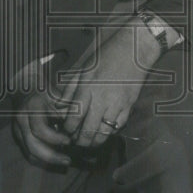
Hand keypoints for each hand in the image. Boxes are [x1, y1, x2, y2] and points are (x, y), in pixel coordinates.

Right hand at [12, 89, 73, 166]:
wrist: (28, 88)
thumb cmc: (49, 92)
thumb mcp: (59, 95)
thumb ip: (68, 109)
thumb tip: (79, 127)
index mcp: (32, 106)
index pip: (40, 128)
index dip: (55, 138)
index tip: (70, 141)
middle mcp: (22, 118)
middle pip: (32, 144)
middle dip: (51, 155)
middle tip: (68, 160)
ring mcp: (17, 128)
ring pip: (29, 152)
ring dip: (48, 160)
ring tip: (65, 161)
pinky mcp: (18, 136)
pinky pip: (28, 153)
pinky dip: (41, 160)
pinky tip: (55, 160)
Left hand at [61, 22, 161, 148]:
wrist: (133, 49)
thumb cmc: (106, 56)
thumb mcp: (84, 68)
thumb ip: (70, 88)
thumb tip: (59, 106)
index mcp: (87, 88)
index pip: (74, 118)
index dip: (68, 130)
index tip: (67, 132)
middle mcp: (101, 99)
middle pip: (88, 130)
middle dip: (80, 141)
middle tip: (76, 142)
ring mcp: (117, 104)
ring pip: (103, 133)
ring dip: (94, 141)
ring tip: (89, 142)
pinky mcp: (129, 106)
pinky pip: (118, 127)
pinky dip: (110, 133)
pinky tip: (104, 132)